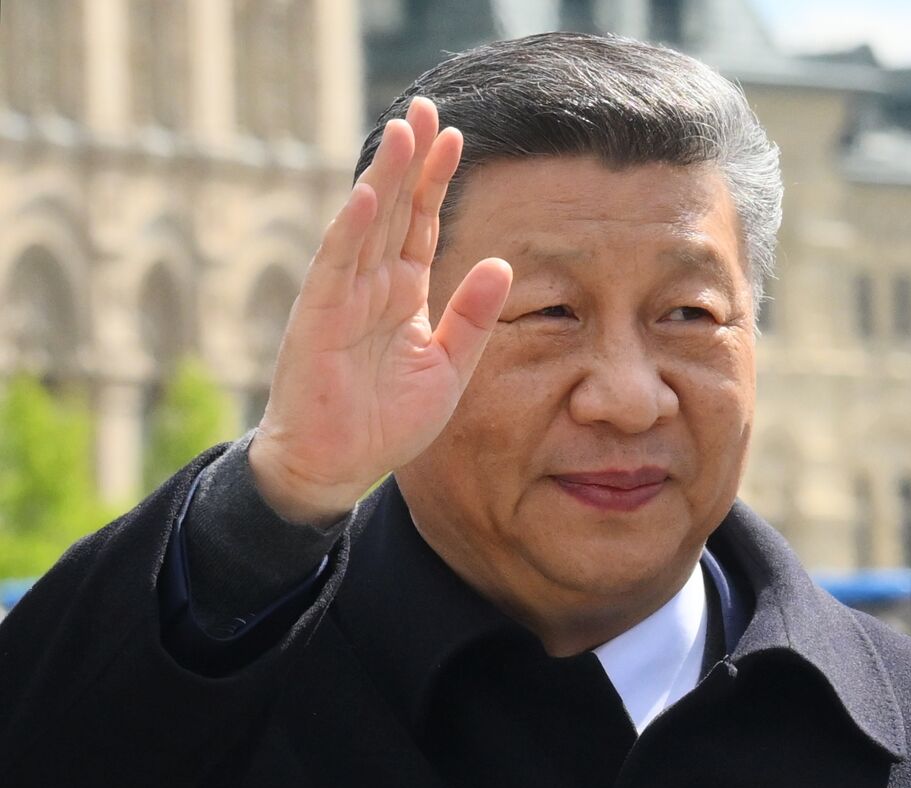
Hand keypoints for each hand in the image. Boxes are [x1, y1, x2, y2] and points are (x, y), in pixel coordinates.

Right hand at [249, 97, 512, 525]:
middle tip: (426, 107)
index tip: (455, 136)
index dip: (435, 181)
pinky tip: (365, 194)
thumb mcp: (449, 368)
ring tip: (401, 133)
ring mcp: (341, 298)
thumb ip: (474, 318)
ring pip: (365, 225)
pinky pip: (335, 267)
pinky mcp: (317, 320)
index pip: (420, 224)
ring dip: (382, 179)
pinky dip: (349, 231)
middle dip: (409, 160)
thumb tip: (503, 264)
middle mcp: (371, 285)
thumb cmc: (387, 421)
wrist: (338, 466)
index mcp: (401, 293)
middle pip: (393, 210)